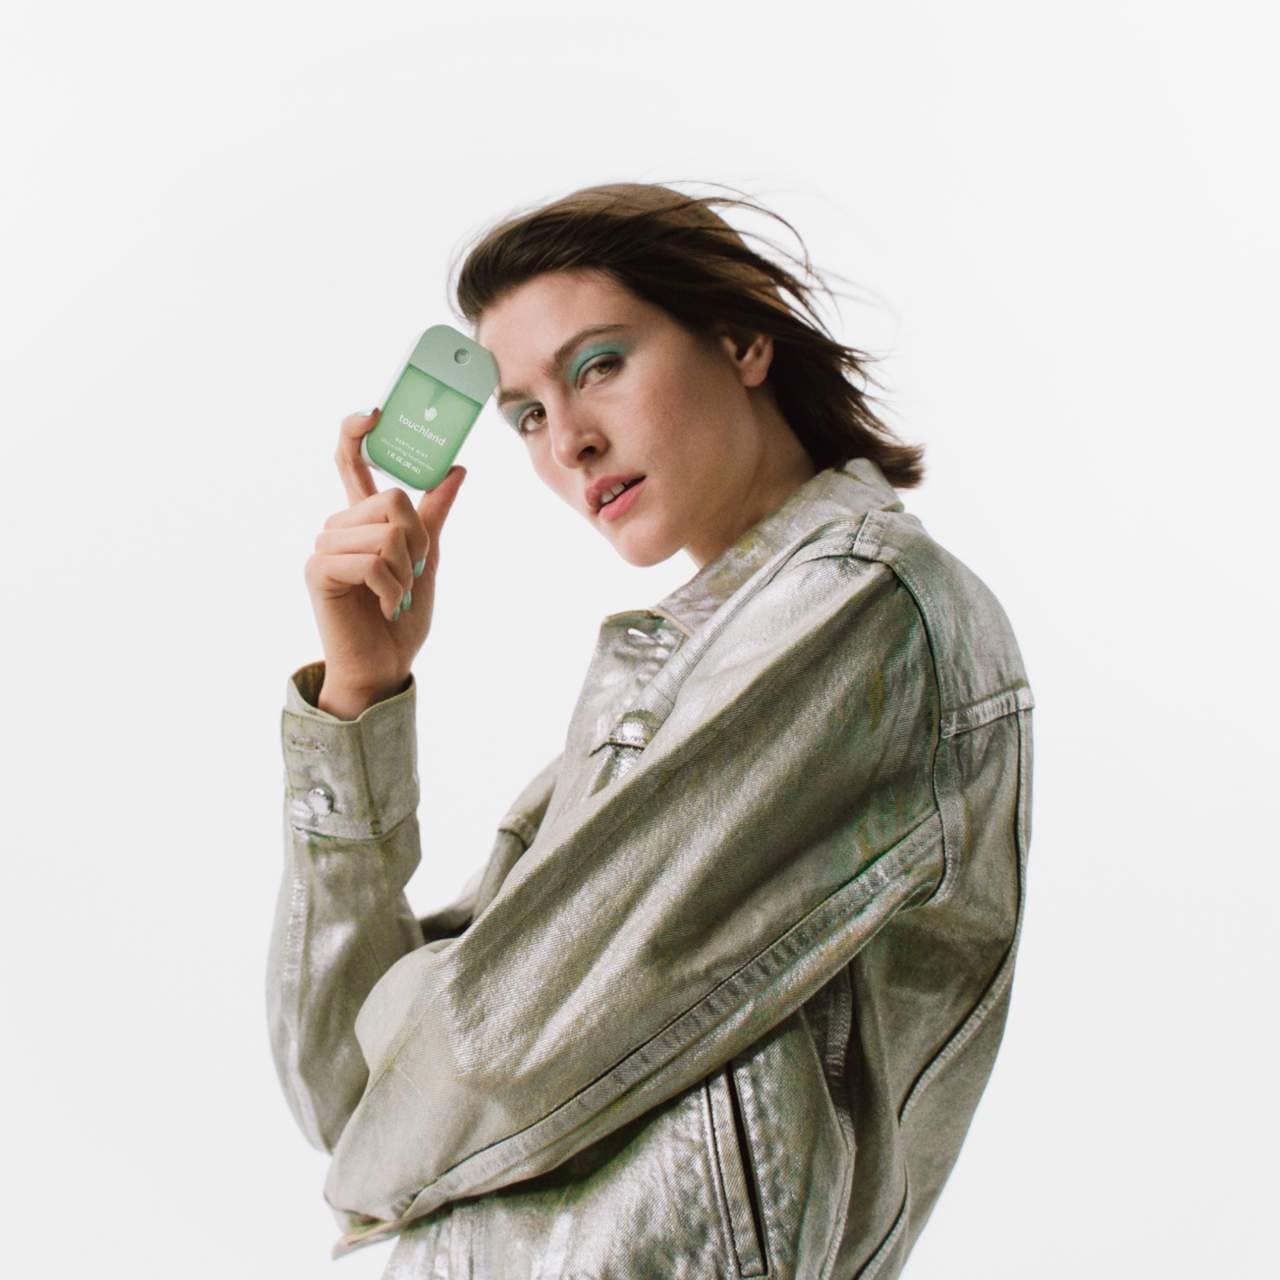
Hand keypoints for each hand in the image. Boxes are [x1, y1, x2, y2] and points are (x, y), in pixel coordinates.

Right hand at [302, 408, 466, 710]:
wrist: (384, 664)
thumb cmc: (401, 615)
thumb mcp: (427, 558)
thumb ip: (434, 514)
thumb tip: (457, 468)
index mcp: (361, 519)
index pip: (350, 463)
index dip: (356, 434)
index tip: (373, 413)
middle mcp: (338, 526)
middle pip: (392, 501)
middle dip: (416, 542)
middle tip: (411, 575)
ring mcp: (324, 547)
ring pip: (385, 532)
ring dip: (404, 571)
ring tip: (395, 595)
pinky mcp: (317, 571)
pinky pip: (370, 560)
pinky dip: (389, 587)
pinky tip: (384, 605)